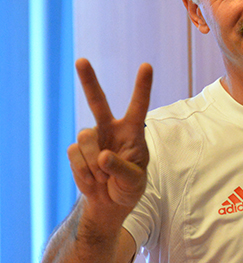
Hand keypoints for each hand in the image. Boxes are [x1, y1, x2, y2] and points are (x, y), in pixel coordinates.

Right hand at [67, 59, 151, 227]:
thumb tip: (104, 156)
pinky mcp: (77, 151)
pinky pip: (75, 155)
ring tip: (103, 177)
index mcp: (132, 132)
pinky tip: (93, 180)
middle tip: (81, 60)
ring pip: (85, 138)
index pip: (139, 106)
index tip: (147, 66)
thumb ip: (122, 169)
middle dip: (88, 81)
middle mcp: (111, 129)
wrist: (110, 202)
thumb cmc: (130, 187)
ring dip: (93, 162)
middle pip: (97, 102)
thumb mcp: (134, 182)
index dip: (142, 87)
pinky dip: (84, 172)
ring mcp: (93, 139)